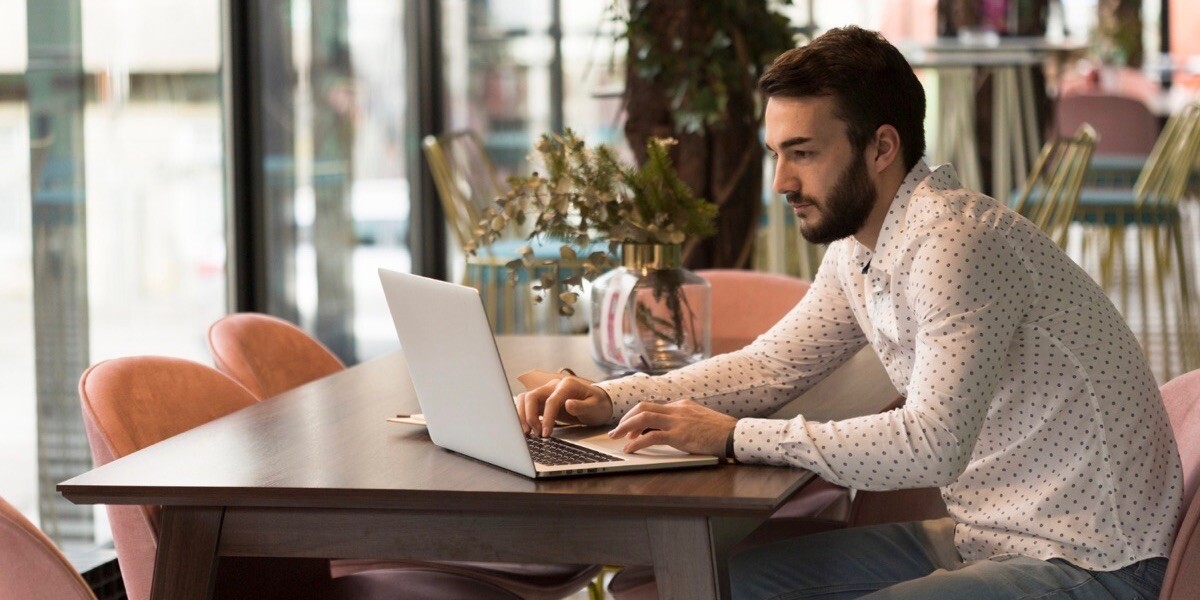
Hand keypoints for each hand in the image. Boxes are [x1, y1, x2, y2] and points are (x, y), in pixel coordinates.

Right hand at [516, 376, 612, 436]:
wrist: (599, 403)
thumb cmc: (598, 404)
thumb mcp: (595, 406)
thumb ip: (581, 406)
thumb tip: (568, 404)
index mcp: (567, 385)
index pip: (551, 400)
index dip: (547, 417)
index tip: (546, 433)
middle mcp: (554, 386)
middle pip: (531, 396)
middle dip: (529, 416)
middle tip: (535, 433)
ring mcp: (547, 393)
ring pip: (525, 399)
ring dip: (523, 415)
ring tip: (529, 432)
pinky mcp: (543, 402)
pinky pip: (528, 405)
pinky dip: (524, 416)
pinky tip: (529, 429)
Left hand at [607, 398, 736, 454]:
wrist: (736, 435)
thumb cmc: (721, 432)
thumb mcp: (700, 422)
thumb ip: (684, 423)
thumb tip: (668, 433)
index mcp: (682, 405)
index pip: (653, 407)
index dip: (637, 418)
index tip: (630, 429)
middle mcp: (677, 409)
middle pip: (643, 407)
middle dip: (626, 419)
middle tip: (616, 431)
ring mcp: (678, 420)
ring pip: (643, 418)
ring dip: (626, 428)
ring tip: (616, 438)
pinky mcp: (680, 435)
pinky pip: (652, 436)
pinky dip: (637, 442)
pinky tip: (630, 449)